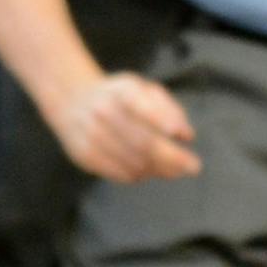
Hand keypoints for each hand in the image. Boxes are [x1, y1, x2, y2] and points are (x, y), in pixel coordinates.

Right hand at [47, 72, 200, 182]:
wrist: (73, 101)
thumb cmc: (121, 98)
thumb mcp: (145, 91)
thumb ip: (170, 109)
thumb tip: (186, 135)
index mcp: (121, 91)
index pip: (141, 105)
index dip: (161, 119)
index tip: (178, 134)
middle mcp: (102, 111)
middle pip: (143, 143)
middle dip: (173, 158)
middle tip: (194, 167)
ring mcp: (91, 134)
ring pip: (136, 163)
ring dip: (160, 169)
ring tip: (173, 168)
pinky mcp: (85, 156)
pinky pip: (122, 175)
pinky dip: (141, 175)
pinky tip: (147, 168)